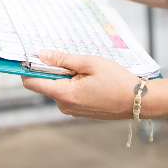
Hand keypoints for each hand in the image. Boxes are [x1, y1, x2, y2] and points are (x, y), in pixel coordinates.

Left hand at [21, 51, 139, 119]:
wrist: (139, 101)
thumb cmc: (117, 80)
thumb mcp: (90, 63)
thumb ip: (63, 59)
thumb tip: (41, 55)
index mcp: (65, 94)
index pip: (32, 83)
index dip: (29, 69)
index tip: (32, 57)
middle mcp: (65, 106)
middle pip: (46, 84)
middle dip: (54, 70)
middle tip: (75, 61)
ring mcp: (72, 111)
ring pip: (58, 89)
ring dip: (66, 77)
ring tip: (88, 72)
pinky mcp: (79, 112)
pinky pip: (68, 95)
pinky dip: (73, 85)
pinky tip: (91, 81)